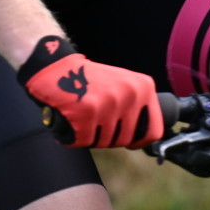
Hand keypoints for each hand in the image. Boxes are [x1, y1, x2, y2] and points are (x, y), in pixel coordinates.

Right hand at [17, 36, 164, 148]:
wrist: (57, 67)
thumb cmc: (88, 79)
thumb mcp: (123, 85)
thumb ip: (137, 106)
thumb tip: (146, 137)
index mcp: (143, 88)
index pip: (153, 131)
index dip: (140, 140)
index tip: (130, 140)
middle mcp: (130, 95)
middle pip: (126, 140)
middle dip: (110, 137)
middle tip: (96, 122)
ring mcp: (109, 104)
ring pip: (105, 142)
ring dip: (92, 136)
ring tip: (83, 117)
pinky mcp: (88, 112)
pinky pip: (85, 141)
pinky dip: (75, 137)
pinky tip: (72, 120)